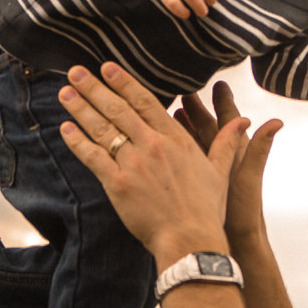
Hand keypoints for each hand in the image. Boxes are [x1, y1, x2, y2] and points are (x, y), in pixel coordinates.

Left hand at [57, 63, 245, 265]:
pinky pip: (93, 157)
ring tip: (65, 93)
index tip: (107, 68)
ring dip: (81, 109)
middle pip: (118, 109)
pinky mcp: (118, 184)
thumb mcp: (219, 171)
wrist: (190, 239)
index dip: (124, 83)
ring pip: (103, 129)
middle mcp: (152, 146)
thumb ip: (226, 143)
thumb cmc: (206, 209)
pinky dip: (78, 141)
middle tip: (75, 72)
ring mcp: (134, 164)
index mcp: (175, 139)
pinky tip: (66, 128)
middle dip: (94, 88)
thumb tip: (242, 122)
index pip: (145, 102)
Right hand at [174, 83, 282, 241]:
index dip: (223, 101)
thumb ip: (259, 147)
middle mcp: (220, 159)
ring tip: (168, 107)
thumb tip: (277, 122)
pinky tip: (157, 140)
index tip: (219, 84)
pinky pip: (178, 159)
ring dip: (179, 125)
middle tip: (184, 88)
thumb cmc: (243, 211)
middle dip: (196, 108)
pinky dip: (170, 147)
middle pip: (206, 126)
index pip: (228, 120)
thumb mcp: (249, 176)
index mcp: (236, 152)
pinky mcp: (190, 182)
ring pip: (190, 141)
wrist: (229, 240)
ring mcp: (204, 170)